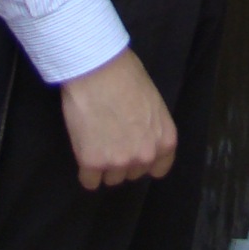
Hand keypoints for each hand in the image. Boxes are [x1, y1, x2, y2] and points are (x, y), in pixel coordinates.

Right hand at [61, 48, 177, 189]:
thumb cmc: (126, 75)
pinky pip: (89, 181)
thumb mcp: (152, 102)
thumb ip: (151, 127)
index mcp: (165, 140)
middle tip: (110, 137)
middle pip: (132, 173)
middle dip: (122, 159)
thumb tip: (140, 134)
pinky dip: (85, 171)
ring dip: (103, 165)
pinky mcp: (92, 162)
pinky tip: (83, 151)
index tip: (133, 150)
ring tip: (95, 139)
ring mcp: (119, 161)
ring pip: (111, 178)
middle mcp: (145, 156)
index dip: (144, 160)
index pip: (159, 169)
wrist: (97, 68)